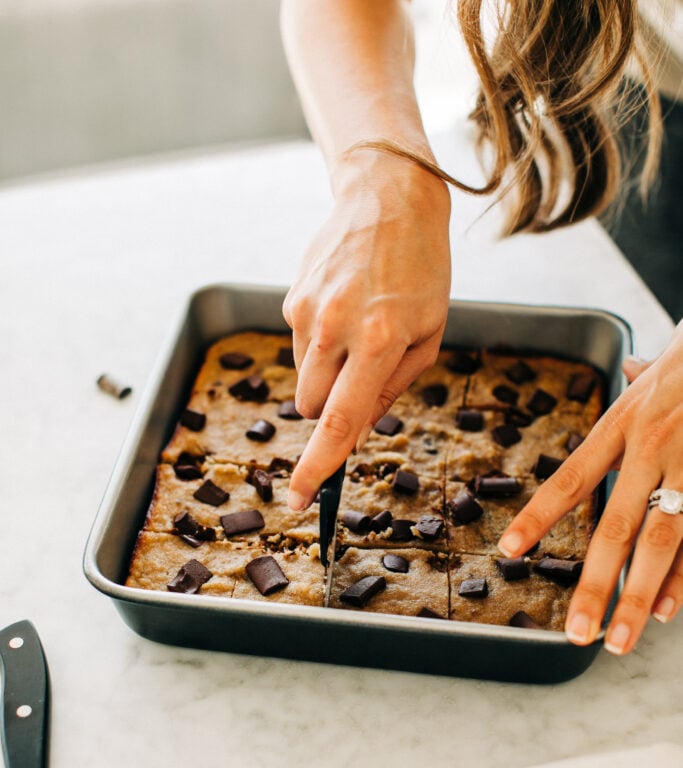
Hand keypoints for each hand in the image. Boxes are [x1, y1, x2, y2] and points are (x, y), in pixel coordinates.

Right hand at [283, 147, 451, 509]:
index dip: (319, 465)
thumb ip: (392, 387)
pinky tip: (344, 308)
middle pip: (314, 407)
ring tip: (359, 328)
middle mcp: (336, 327)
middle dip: (332, 410)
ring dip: (328, 374)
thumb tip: (358, 427)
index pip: (341, 420)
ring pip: (305, 380)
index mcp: (379, 339)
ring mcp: (308, 311)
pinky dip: (320, 344)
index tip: (300, 498)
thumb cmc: (422, 272)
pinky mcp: (292, 299)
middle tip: (362, 375)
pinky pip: (300, 347)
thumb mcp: (428, 334)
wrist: (388, 199)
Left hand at [498, 321, 682, 653]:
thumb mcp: (667, 358)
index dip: (538, 516)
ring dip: (637, 596)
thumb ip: (643, 376)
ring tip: (618, 640)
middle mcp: (652, 447)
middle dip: (595, 585)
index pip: (571, 478)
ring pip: (661, 543)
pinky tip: (663, 612)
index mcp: (624, 422)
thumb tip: (628, 365)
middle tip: (576, 632)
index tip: (509, 551)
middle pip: (615, 527)